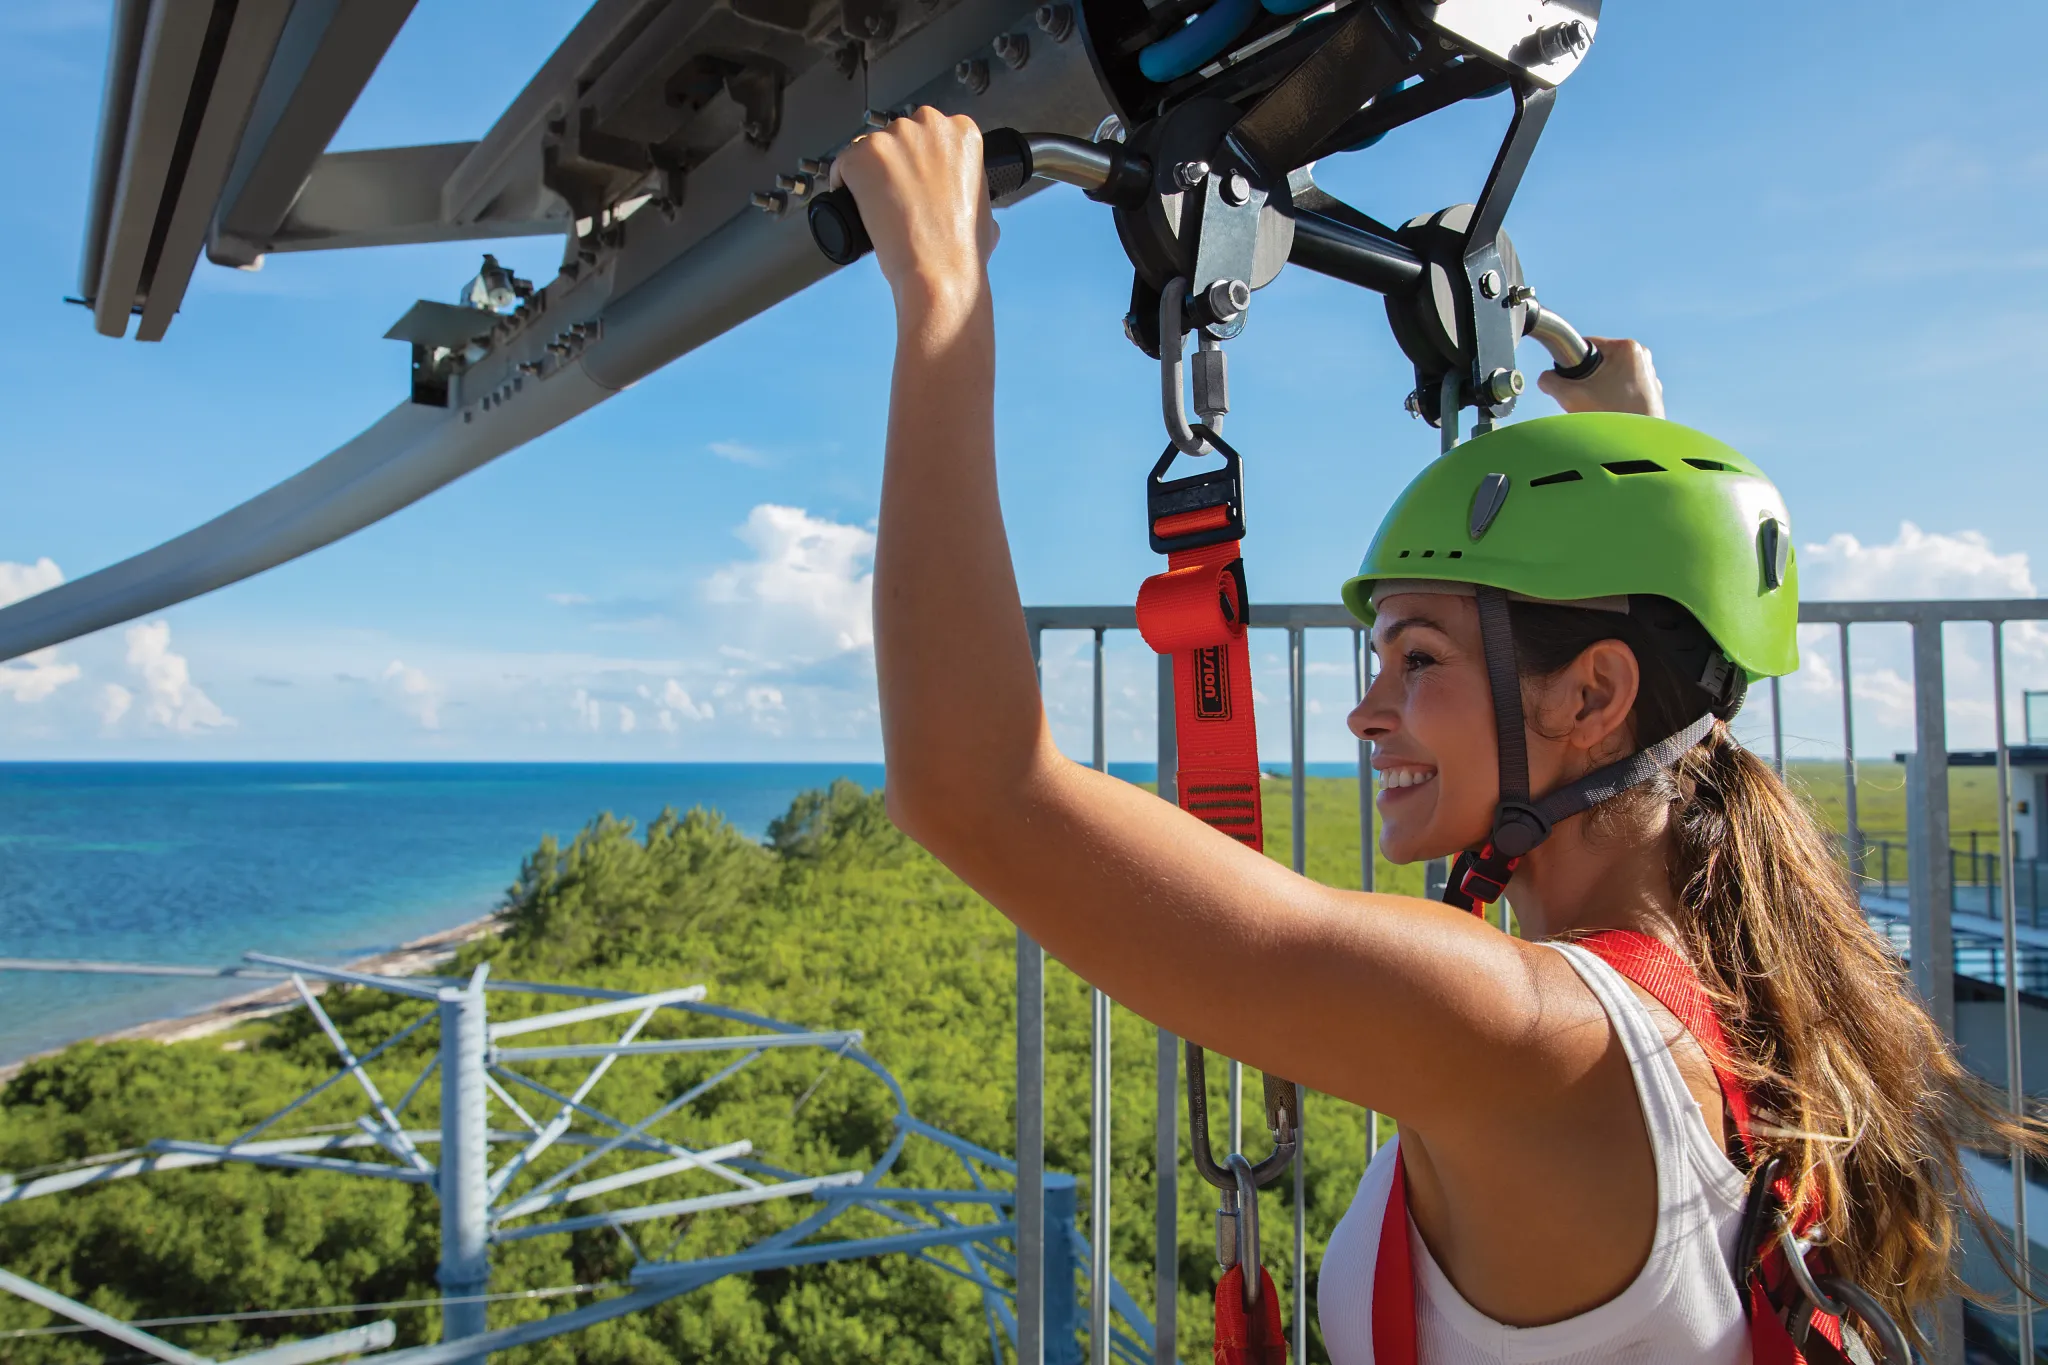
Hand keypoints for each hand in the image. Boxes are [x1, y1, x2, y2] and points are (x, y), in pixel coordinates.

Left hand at [829, 108, 998, 316]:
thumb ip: (971, 189)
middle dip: (894, 163)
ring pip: (868, 150)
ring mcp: (893, 138)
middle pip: (898, 136)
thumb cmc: (963, 249)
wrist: (939, 271)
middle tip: (897, 198)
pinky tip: (855, 206)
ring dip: (869, 174)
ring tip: (879, 209)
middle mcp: (929, 125)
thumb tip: (961, 197)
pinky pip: (841, 164)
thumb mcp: (985, 208)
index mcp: (963, 133)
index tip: (916, 181)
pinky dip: (844, 184)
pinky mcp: (862, 155)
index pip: (928, 132)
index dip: (919, 160)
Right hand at [1535, 336, 1664, 417]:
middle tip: (1585, 399)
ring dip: (1600, 390)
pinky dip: (1613, 399)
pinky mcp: (1652, 393)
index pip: (1587, 345)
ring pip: (1611, 376)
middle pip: (1599, 362)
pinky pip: (1623, 389)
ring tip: (1600, 409)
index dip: (1573, 363)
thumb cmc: (1611, 418)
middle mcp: (1643, 357)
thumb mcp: (1570, 396)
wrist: (1636, 446)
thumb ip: (1551, 381)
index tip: (1573, 382)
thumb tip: (1546, 378)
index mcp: (1627, 349)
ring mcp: (1650, 376)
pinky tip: (1611, 414)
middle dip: (1587, 379)